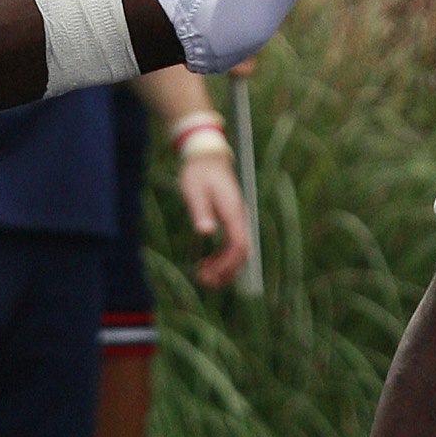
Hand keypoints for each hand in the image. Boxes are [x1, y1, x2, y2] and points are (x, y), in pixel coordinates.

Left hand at [180, 141, 251, 285]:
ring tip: (203, 276)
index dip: (226, 264)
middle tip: (204, 281)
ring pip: (237, 250)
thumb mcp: (194, 190)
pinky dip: (221, 257)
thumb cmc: (198, 172)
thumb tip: (205, 232)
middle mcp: (238, 216)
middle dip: (225, 271)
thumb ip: (200, 211)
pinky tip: (206, 262)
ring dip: (223, 266)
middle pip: (241, 252)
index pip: (238, 245)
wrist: (206, 155)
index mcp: (232, 211)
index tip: (209, 274)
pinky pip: (231, 243)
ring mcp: (236, 217)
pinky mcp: (230, 218)